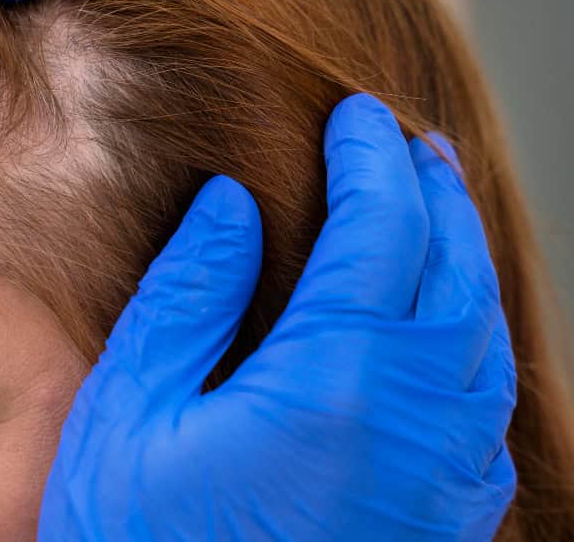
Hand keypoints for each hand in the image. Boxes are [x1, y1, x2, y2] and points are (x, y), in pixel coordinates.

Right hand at [40, 93, 516, 539]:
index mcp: (332, 383)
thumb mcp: (133, 411)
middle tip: (408, 143)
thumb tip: (233, 203)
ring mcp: (443, 477)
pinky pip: (483, 396)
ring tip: (432, 208)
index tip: (358, 116)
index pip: (380, 231)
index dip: (372, 161)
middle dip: (431, 192)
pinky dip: (469, 329)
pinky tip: (438, 317)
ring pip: (483, 332)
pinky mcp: (445, 517)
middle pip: (451, 269)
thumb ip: (189, 295)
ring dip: (461, 254)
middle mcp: (414, 423)